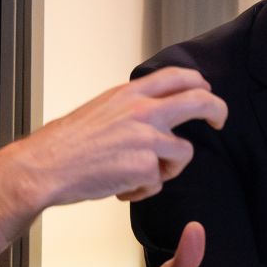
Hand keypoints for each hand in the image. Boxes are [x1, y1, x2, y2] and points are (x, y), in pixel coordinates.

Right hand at [6, 67, 226, 207]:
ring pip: (183, 153)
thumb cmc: (68, 144)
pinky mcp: (147, 167)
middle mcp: (143, 111)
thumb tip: (155, 112)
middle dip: (217, 110)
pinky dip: (145, 190)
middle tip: (219, 121)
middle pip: (199, 101)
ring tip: (139, 175)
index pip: (178, 76)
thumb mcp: (102, 109)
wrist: (47, 166)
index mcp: (131, 94)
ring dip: (168, 168)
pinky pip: (160, 182)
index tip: (207, 93)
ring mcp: (147, 138)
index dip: (199, 84)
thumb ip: (131, 108)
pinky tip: (122, 188)